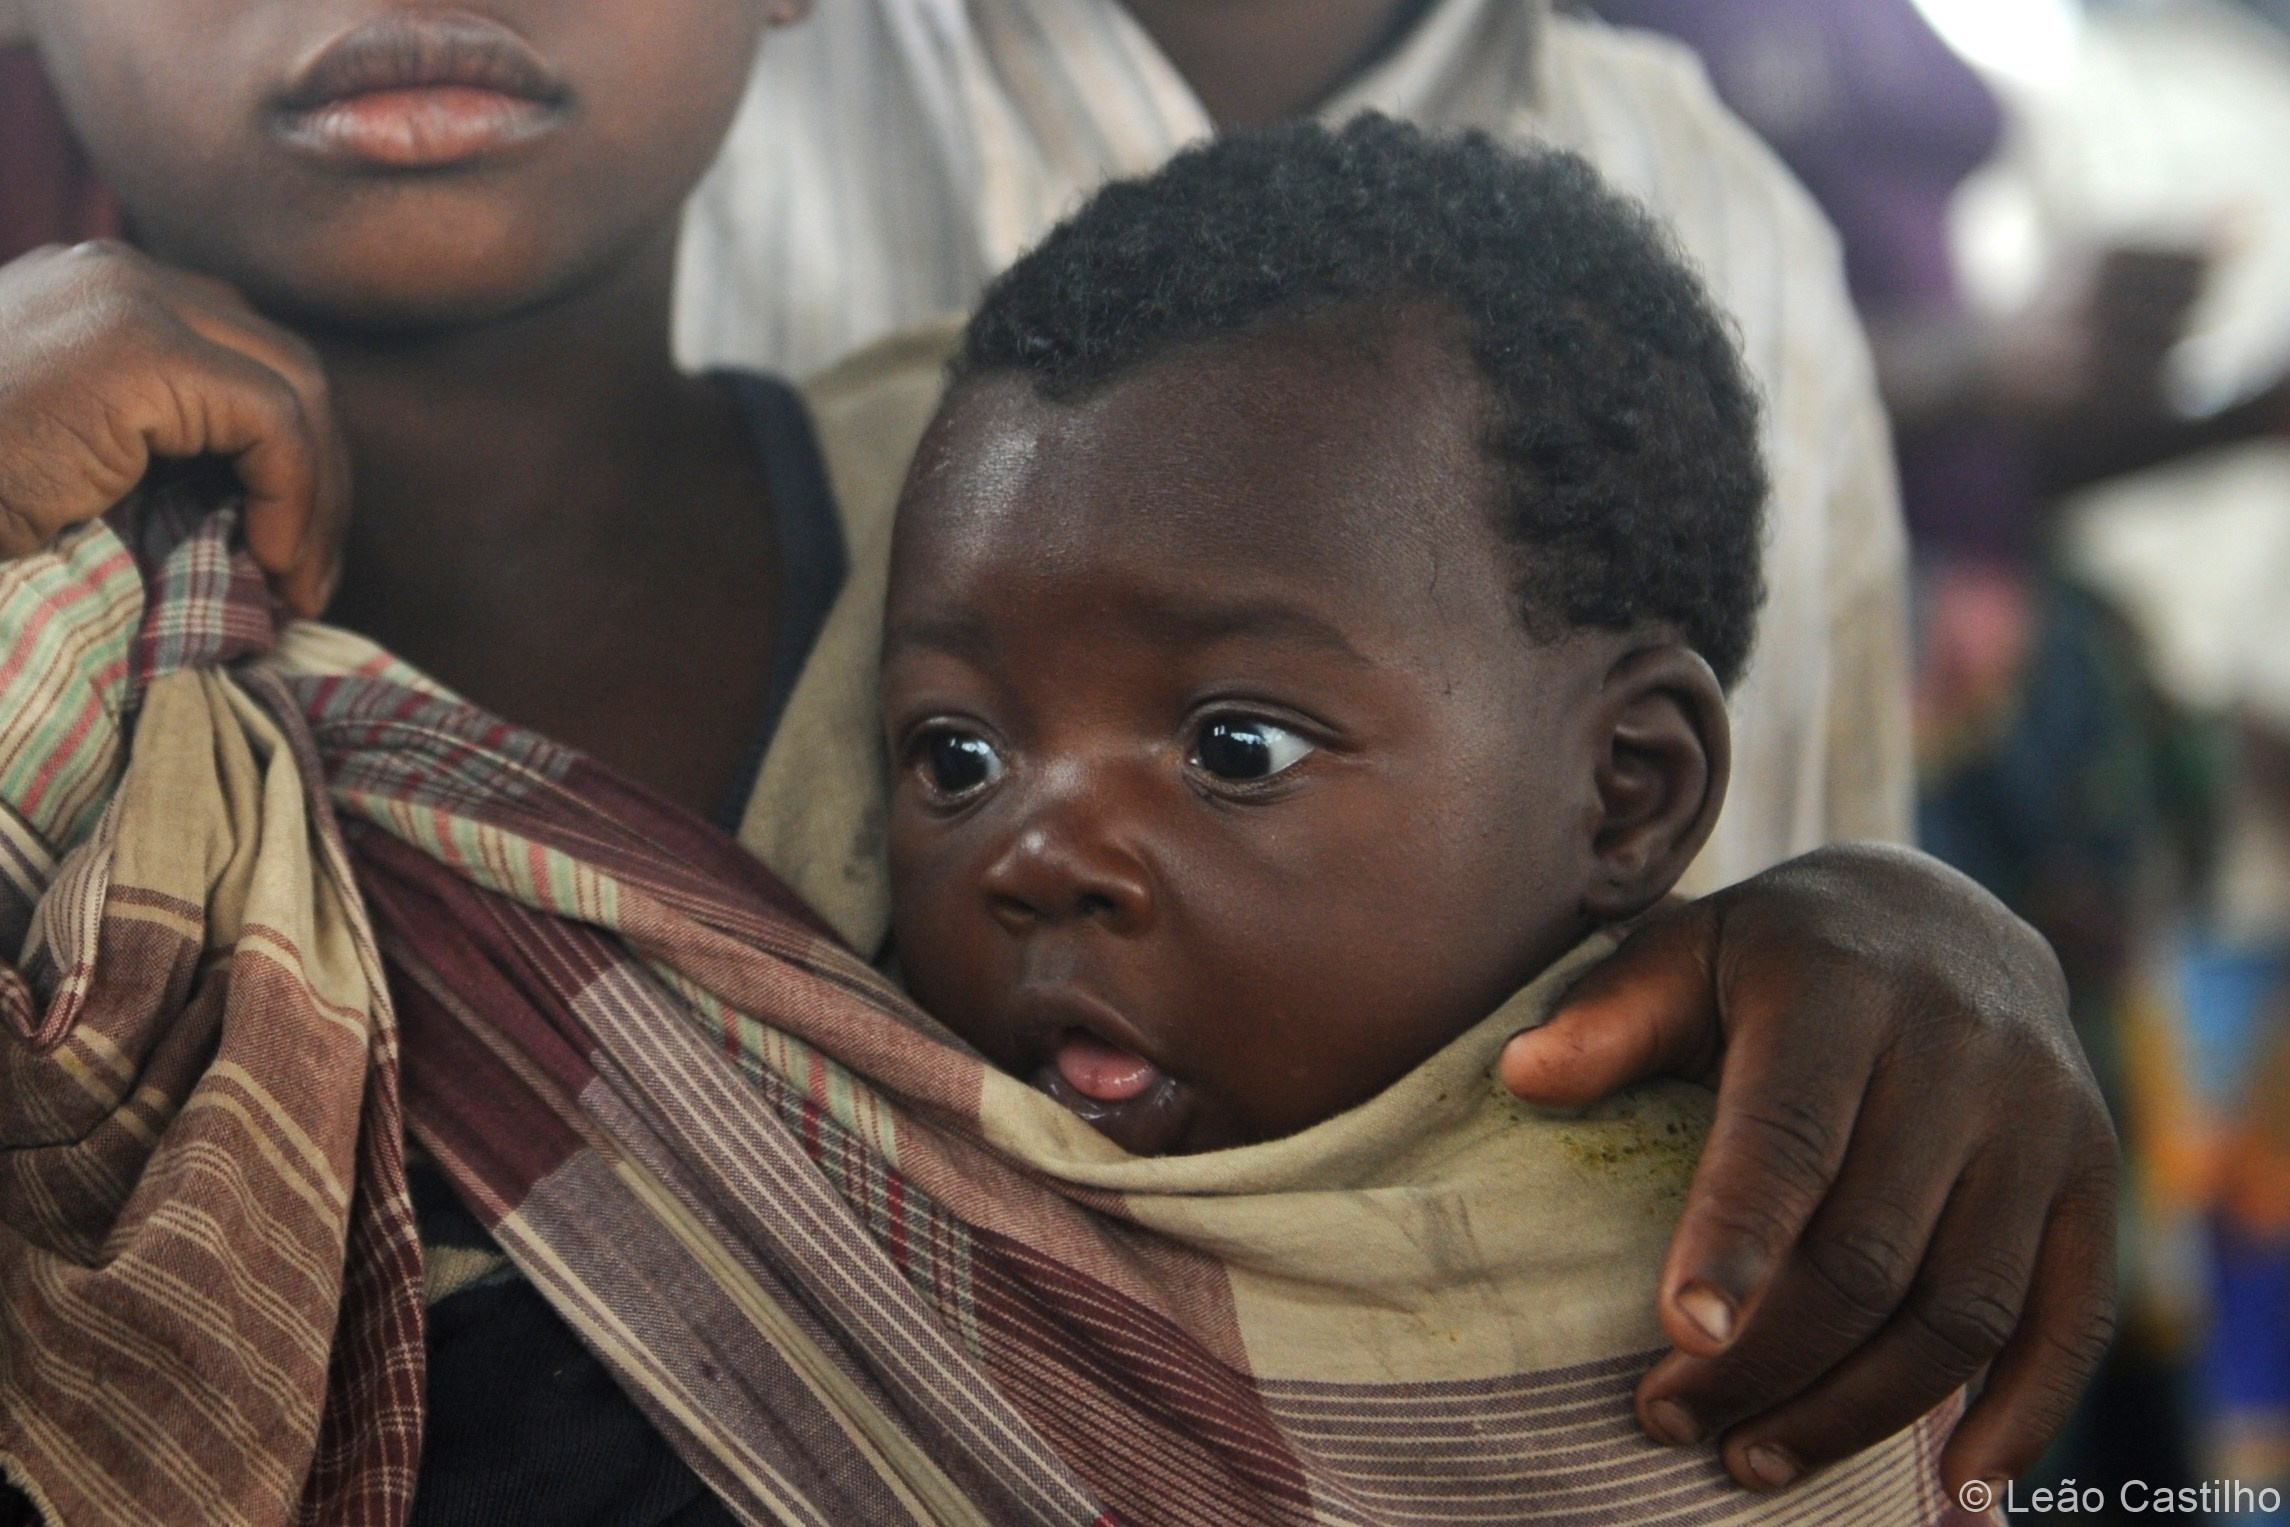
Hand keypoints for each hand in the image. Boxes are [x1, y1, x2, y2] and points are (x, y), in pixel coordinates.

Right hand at [0, 241, 346, 613]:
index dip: (289, 458)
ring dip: (316, 498)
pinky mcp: (144, 347)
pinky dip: (294, 495)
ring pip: (297, 393)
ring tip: (296, 584)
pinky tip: (271, 558)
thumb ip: (148, 445)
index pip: (245, 359)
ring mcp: (134, 298)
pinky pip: (275, 422)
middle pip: (286, 367)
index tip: (287, 550)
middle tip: (308, 577)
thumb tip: (254, 512)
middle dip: (319, 479)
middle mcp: (123, 275)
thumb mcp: (71, 457)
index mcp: (102, 293)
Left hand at [1499, 841, 2116, 1496]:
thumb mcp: (1689, 951)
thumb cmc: (1777, 959)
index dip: (1737, 1235)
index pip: (1792, 1131)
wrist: (1943, 915)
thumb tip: (1525, 1077)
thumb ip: (1613, 1017)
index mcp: (1842, 989)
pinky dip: (2023, 1417)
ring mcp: (2044, 1120)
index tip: (1681, 1331)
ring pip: (1962, 1306)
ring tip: (1754, 1459)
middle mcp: (1962, 1052)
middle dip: (1768, 1357)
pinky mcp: (2095, 1178)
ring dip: (1860, 1408)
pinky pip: (2070, 1318)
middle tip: (1670, 1418)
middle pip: (1870, 1247)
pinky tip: (1956, 1491)